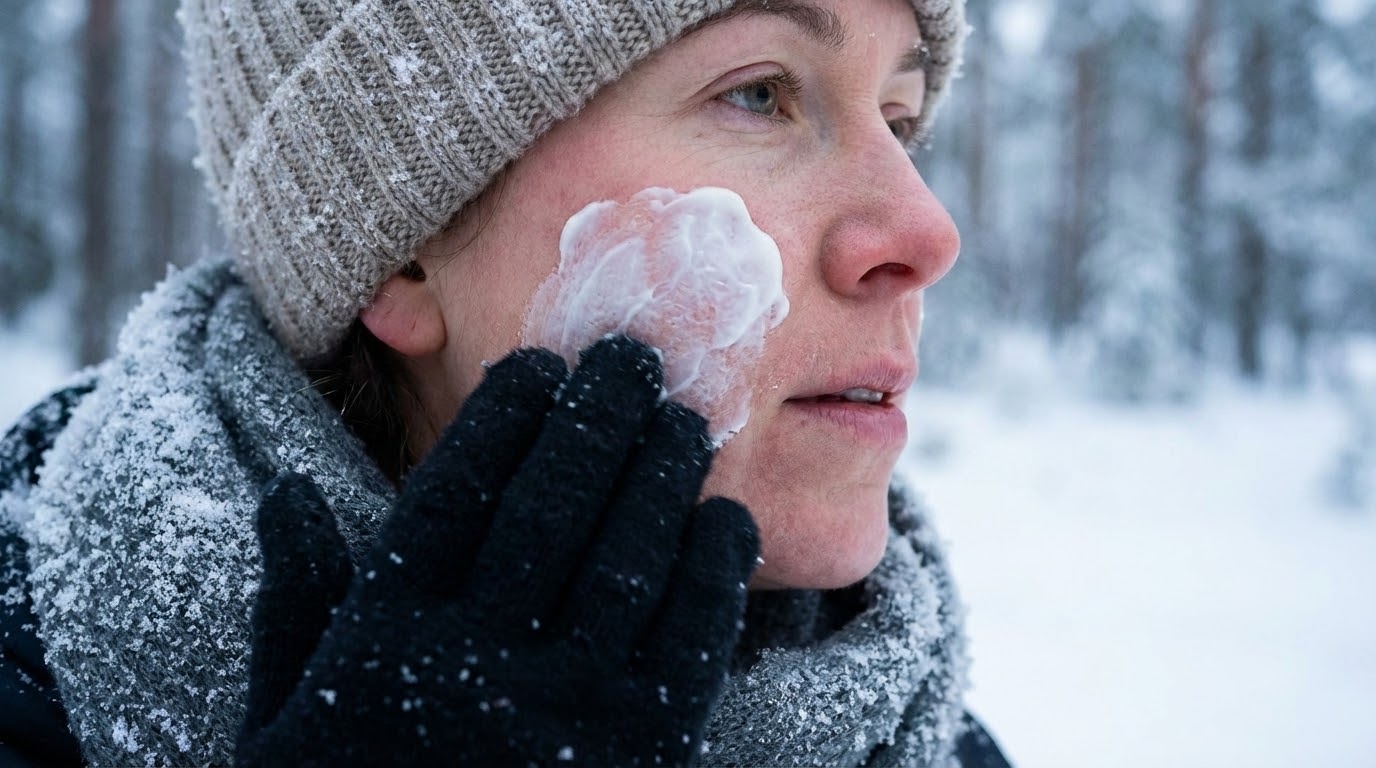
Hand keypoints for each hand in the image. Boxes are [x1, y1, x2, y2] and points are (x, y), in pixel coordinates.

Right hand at [237, 336, 759, 766]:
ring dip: (663, 474)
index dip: (505, 416)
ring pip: (628, 558)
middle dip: (599, 416)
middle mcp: (478, 669)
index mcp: (385, 644)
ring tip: (683, 416)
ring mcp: (569, 715)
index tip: (539, 366)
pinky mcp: (645, 753)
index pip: (454, 494)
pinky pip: (689, 640)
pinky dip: (713, 570)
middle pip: (553, 506)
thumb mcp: (289, 717)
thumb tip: (286, 493)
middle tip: (634, 356)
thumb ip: (295, 602)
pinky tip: (721, 519)